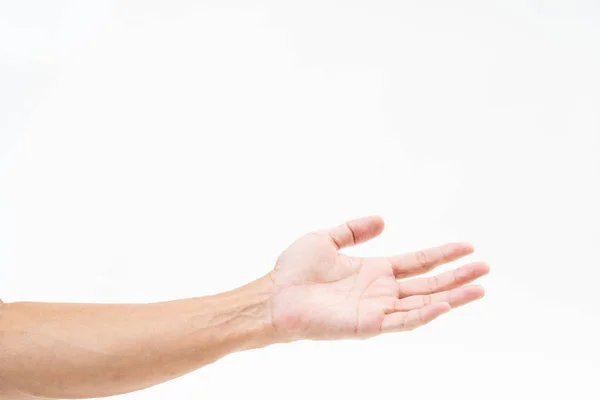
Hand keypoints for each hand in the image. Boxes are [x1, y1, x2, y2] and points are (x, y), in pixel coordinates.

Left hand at [268, 216, 488, 340]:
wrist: (274, 296)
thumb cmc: (294, 271)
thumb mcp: (326, 239)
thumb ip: (354, 230)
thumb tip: (383, 219)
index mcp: (375, 271)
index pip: (417, 262)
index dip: (442, 254)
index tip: (467, 246)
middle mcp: (381, 291)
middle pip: (428, 283)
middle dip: (457, 275)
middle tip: (485, 267)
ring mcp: (376, 309)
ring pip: (423, 303)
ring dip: (452, 296)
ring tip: (480, 288)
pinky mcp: (367, 325)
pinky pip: (402, 321)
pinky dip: (425, 314)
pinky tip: (446, 304)